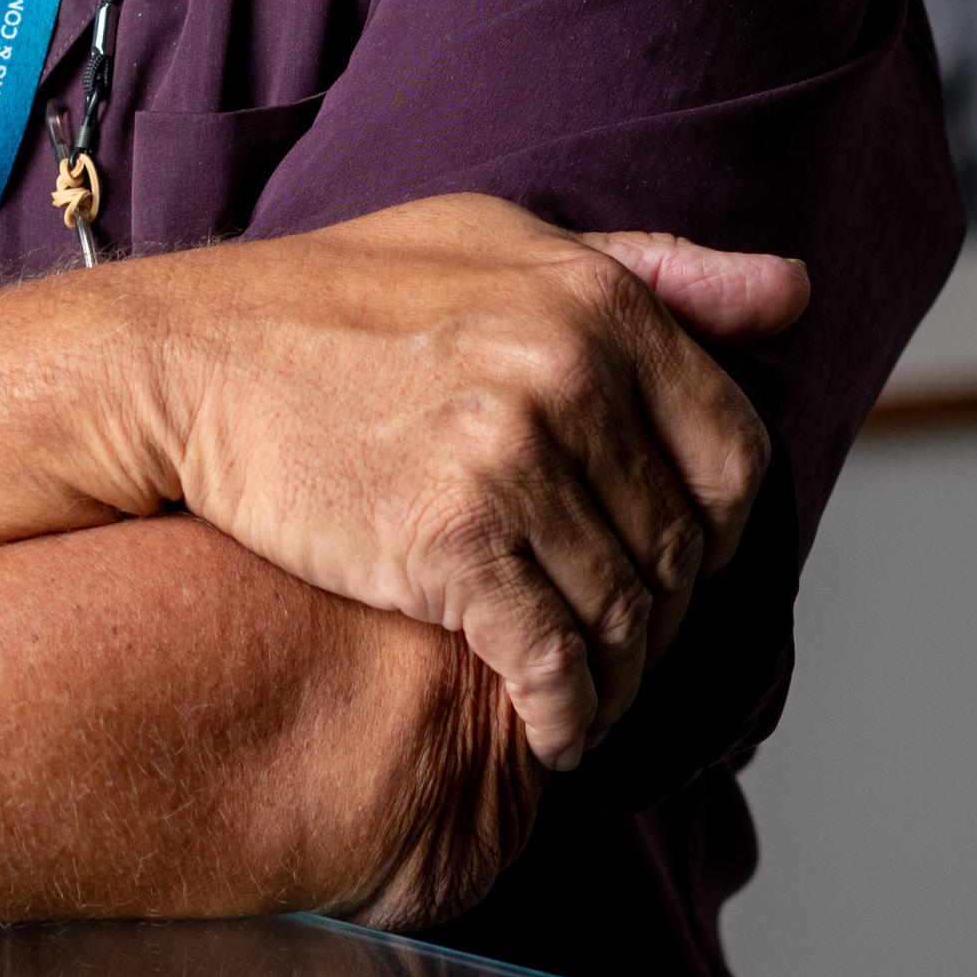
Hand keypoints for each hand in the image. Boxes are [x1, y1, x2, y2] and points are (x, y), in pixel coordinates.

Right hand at [122, 197, 805, 768]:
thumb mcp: (498, 241)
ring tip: (591, 703)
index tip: (675, 566)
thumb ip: (652, 270)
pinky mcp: (445, 540)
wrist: (183, 359)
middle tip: (626, 655)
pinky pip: (553, 661)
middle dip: (662, 620)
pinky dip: (565, 716)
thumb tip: (792, 294)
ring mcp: (508, 456)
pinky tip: (550, 735)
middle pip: (678, 547)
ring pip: (624, 614)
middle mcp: (566, 371)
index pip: (732, 454)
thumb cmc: (338, 300)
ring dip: (619, 681)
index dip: (718, 530)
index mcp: (595, 303)